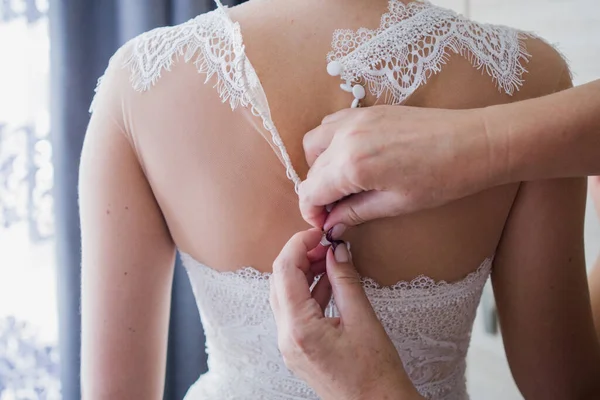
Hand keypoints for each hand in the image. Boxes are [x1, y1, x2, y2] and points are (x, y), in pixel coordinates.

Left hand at [269, 229, 422, 399]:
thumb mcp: (363, 320)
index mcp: (299, 329)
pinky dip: (308, 292)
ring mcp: (290, 345)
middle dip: (299, 257)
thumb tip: (337, 251)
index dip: (298, 245)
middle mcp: (287, 338)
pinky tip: (328, 281)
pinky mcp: (298, 349)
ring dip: (303, 273)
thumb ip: (345, 281)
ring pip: (285, 296)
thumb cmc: (375, 374)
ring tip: (329, 259)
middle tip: (325, 244)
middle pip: (280, 282)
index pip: (285, 272)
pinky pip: (295, 312)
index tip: (317, 233)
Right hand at [299, 105, 494, 232]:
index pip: (310, 191)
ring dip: (319, 165)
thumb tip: (332, 224)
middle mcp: (345, 138)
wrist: (473, 142)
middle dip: (317, 192)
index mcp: (352, 165)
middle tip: (336, 209)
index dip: (311, 212)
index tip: (323, 223)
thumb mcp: (395, 204)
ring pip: (313, 143)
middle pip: (311, 169)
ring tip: (341, 182)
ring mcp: (354, 119)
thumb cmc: (441, 179)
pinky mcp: (366, 110)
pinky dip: (330, 142)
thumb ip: (355, 212)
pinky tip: (349, 157)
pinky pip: (331, 124)